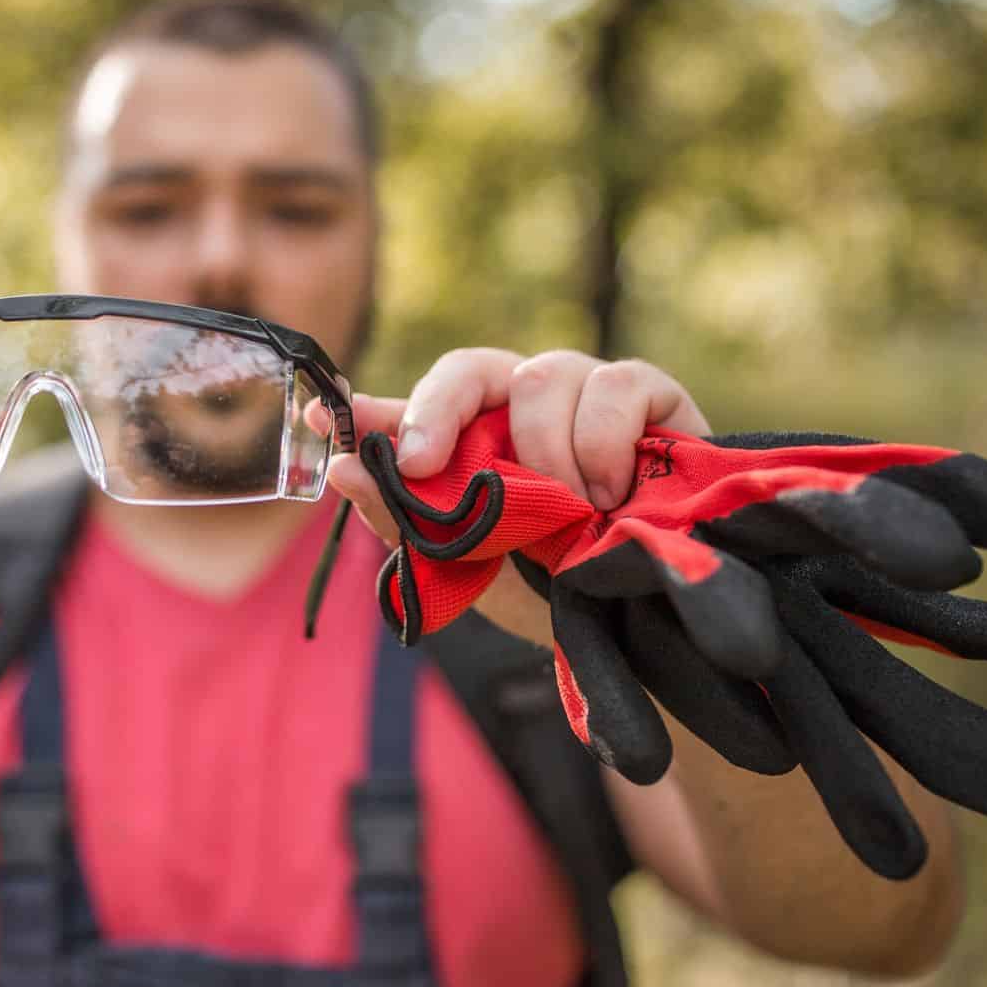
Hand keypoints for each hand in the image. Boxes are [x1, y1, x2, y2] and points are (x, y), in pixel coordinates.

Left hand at [327, 349, 710, 629]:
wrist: (645, 619)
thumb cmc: (552, 580)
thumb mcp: (471, 566)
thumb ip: (406, 517)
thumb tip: (341, 470)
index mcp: (478, 436)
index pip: (421, 401)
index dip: (379, 408)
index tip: (335, 427)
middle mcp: (525, 403)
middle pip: (471, 367)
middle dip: (439, 409)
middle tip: (425, 466)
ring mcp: (586, 391)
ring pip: (543, 375)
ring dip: (545, 452)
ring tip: (570, 512)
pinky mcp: (651, 394)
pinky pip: (616, 385)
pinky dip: (604, 442)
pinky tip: (610, 496)